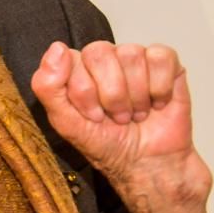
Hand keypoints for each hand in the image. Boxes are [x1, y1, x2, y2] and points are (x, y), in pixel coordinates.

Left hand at [30, 40, 209, 201]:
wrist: (148, 163)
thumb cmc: (106, 144)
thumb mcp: (66, 122)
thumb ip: (48, 86)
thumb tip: (56, 49)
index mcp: (75, 68)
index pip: (71, 58)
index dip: (84, 91)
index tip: (93, 116)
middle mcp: (103, 59)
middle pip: (100, 51)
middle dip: (110, 93)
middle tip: (116, 117)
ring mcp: (133, 59)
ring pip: (131, 54)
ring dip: (135, 95)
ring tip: (135, 114)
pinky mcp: (165, 63)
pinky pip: (161, 56)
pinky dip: (159, 87)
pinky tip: (157, 104)